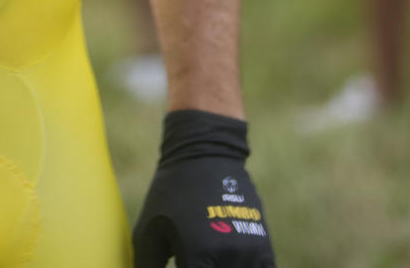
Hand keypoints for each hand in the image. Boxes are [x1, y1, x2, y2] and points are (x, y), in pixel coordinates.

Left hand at [133, 111, 274, 266]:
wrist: (206, 152)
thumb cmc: (171, 191)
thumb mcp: (148, 229)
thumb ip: (146, 267)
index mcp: (197, 255)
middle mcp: (228, 257)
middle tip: (193, 264)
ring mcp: (249, 252)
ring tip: (206, 260)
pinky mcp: (263, 247)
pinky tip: (224, 262)